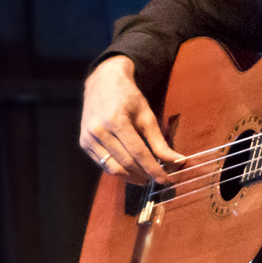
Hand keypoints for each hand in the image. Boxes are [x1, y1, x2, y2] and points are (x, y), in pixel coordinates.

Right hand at [79, 55, 186, 184]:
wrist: (103, 82)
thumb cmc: (128, 97)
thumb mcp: (147, 114)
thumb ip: (159, 140)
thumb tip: (177, 160)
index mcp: (116, 120)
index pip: (138, 153)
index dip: (153, 169)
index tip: (166, 180)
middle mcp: (99, 130)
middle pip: (125, 163)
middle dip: (144, 174)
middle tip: (158, 179)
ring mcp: (88, 137)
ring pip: (112, 168)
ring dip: (131, 177)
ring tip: (146, 178)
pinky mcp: (84, 143)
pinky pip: (102, 164)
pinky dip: (118, 170)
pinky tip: (131, 171)